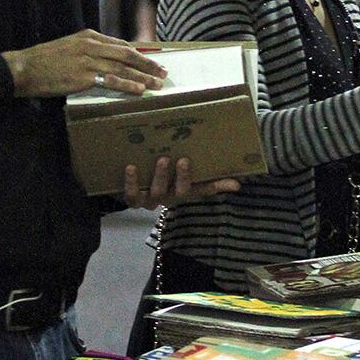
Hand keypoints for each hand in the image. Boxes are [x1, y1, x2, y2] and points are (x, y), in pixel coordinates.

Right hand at [1, 29, 166, 96]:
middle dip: (148, 64)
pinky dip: (128, 85)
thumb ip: (90, 51)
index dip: (141, 54)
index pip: (122, 45)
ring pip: (123, 68)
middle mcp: (91, 46)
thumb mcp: (70, 47)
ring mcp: (88, 60)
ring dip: (143, 76)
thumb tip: (109, 61)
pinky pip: (111, 81)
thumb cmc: (45, 60)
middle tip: (163, 72)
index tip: (154, 61)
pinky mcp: (83, 76)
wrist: (24, 68)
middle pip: (128, 54)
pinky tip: (139, 90)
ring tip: (157, 84)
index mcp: (89, 36)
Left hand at [122, 156, 240, 208]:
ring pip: (157, 194)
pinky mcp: (132, 198)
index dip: (218, 186)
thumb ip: (201, 174)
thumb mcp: (176, 171)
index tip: (234, 182)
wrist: (125, 190)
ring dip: (161, 177)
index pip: (204, 189)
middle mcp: (168, 197)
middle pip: (180, 193)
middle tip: (184, 160)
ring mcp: (150, 200)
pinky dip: (131, 182)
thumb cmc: (155, 175)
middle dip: (184, 178)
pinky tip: (131, 167)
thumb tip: (233, 177)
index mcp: (182, 190)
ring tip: (162, 159)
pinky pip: (132, 195)